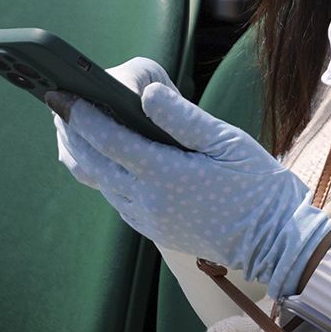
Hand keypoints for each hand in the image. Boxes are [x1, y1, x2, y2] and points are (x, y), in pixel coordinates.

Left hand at [50, 58, 330, 298]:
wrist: (273, 239)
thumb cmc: (257, 185)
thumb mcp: (227, 141)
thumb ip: (183, 117)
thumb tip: (146, 92)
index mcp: (165, 175)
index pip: (109, 140)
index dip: (81, 115)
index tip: (61, 94)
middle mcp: (147, 200)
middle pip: (91, 162)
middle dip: (70, 131)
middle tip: (57, 105)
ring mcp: (146, 218)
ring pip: (98, 182)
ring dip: (82, 153)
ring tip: (73, 126)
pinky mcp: (152, 228)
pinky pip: (115, 197)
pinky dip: (103, 172)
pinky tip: (106, 155)